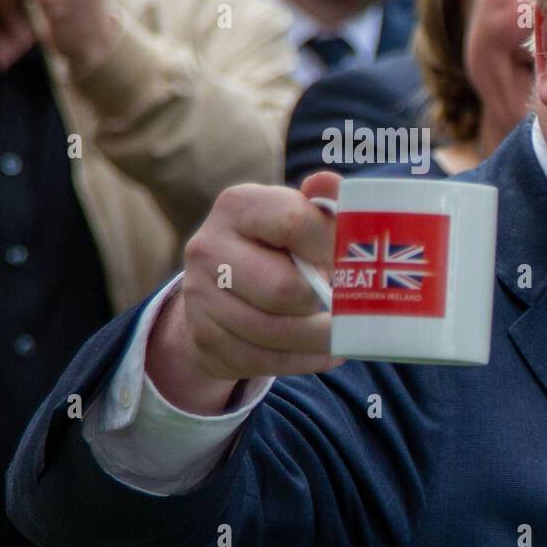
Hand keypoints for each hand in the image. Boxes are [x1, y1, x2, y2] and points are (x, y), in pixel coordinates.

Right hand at [147, 172, 345, 414]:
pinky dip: (308, 360)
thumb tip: (331, 185)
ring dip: (322, 337)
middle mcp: (208, 247)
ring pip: (278, 332)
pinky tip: (329, 351)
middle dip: (323, 300)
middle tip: (343, 300)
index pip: (294, 222)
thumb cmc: (273, 245)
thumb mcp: (294, 214)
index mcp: (236, 205)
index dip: (330, 245)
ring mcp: (200, 298)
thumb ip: (322, 202)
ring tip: (344, 331)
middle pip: (285, 289)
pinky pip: (268, 361)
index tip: (346, 257)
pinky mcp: (206, 340)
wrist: (218, 290)